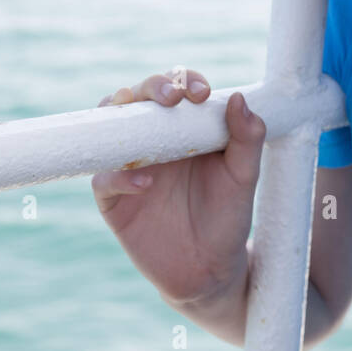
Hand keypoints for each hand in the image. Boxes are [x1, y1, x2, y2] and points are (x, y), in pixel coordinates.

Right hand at [91, 70, 266, 306]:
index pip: (177, 89)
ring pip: (110, 126)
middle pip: (138, 97)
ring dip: (121, 115)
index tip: (202, 93)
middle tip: (172, 97)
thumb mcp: (244, 178)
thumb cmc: (228, 217)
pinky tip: (146, 183)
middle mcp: (151, 140)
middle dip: (153, 87)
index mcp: (184, 129)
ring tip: (144, 120)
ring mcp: (128, 167)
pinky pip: (104, 179)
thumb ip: (246, 140)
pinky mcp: (113, 199)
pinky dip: (120, 176)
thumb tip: (237, 97)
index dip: (185, 81)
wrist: (209, 269)